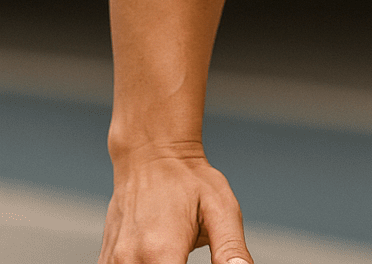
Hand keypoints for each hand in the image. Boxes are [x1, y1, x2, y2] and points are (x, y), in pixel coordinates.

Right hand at [98, 152, 251, 263]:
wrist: (150, 155)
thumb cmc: (189, 179)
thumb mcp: (221, 208)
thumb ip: (230, 248)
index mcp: (160, 252)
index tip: (212, 262)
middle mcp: (129, 261)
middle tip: (191, 250)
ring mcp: (112, 262)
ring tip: (181, 249)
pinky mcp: (106, 261)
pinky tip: (162, 253)